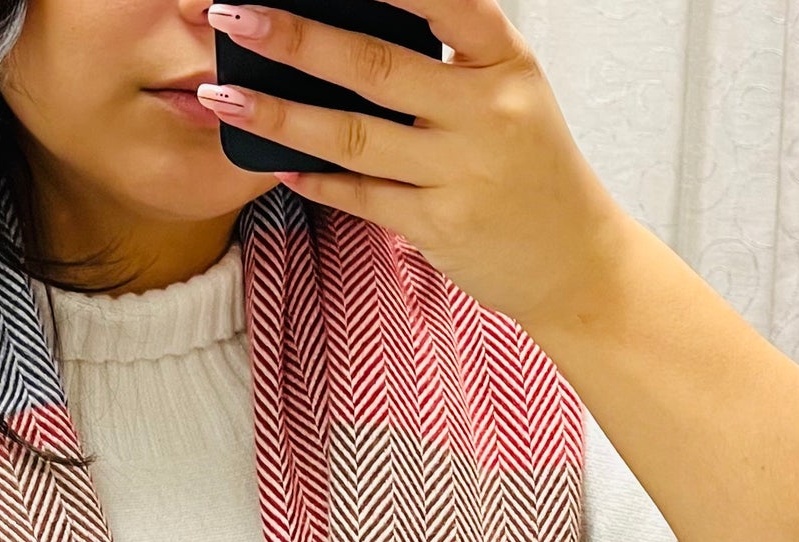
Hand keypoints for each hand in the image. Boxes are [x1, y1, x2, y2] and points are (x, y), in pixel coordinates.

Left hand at [201, 0, 632, 334]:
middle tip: (236, 14)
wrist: (573, 259)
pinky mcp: (439, 226)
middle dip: (297, 39)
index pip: (448, 2)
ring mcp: (461, 173)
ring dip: (281, 115)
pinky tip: (276, 163)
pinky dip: (316, 181)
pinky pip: (362, 198)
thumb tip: (353, 27)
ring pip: (355, 139)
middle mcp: (487, 112)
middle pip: (376, 68)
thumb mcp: (508, 94)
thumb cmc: (530, 166)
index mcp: (507, 62)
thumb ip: (449, 61)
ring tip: (225, 96)